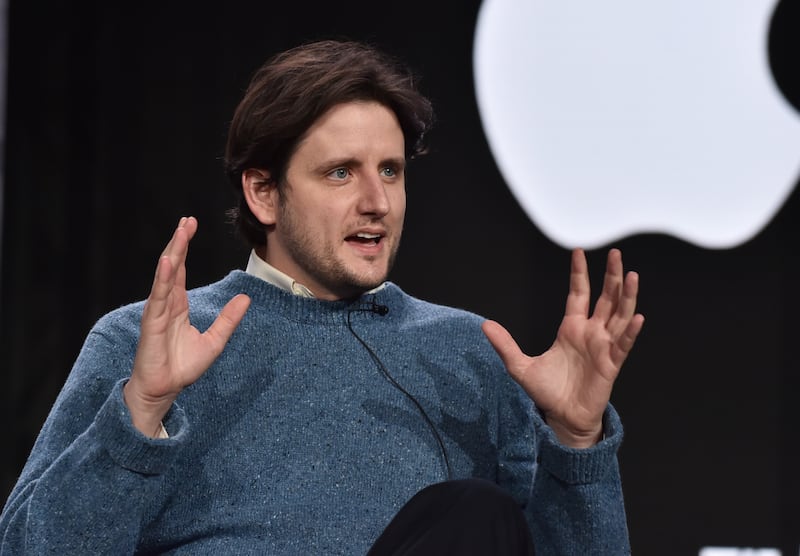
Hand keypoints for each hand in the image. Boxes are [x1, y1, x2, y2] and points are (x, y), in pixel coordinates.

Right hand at [123, 217, 250, 436]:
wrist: (165, 389)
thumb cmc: (183, 367)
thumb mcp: (215, 341)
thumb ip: (228, 319)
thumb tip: (246, 298)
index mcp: (178, 305)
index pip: (182, 270)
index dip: (185, 247)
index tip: (191, 225)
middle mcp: (166, 303)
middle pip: (173, 266)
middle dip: (180, 242)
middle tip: (187, 220)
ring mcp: (157, 311)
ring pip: (165, 276)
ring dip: (173, 253)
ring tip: (180, 232)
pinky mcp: (152, 323)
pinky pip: (158, 297)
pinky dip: (163, 279)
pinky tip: (168, 262)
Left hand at [482, 248, 643, 448]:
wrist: (562, 417)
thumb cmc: (547, 391)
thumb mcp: (520, 366)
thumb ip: (505, 345)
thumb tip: (484, 325)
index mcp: (571, 328)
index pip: (578, 294)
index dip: (579, 274)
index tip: (579, 252)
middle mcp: (591, 333)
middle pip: (605, 299)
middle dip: (611, 277)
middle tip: (617, 253)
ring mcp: (603, 347)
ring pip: (619, 316)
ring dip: (626, 297)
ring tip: (631, 275)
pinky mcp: (611, 365)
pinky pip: (623, 345)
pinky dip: (631, 332)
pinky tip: (636, 317)